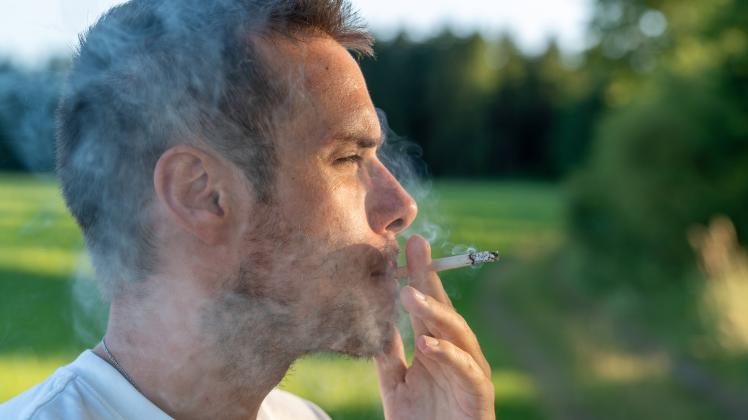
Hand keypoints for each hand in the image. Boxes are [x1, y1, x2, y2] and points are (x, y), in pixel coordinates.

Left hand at [375, 235, 494, 419]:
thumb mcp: (395, 384)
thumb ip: (388, 355)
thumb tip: (373, 321)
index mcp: (435, 345)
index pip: (425, 303)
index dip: (417, 274)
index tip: (404, 246)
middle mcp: (454, 350)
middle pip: (441, 307)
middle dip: (428, 278)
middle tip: (415, 249)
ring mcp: (469, 368)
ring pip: (456, 331)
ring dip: (433, 311)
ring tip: (408, 293)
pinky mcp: (479, 391)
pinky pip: (466, 368)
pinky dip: (448, 354)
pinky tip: (426, 343)